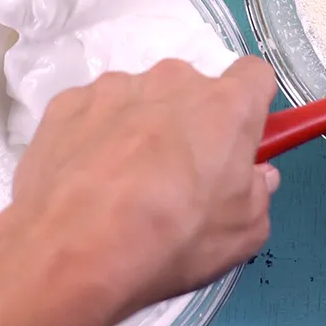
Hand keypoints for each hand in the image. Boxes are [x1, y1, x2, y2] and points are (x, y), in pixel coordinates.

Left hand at [11, 55, 278, 318]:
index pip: (254, 75)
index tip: (238, 140)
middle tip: (176, 178)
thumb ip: (257, 193)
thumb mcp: (242, 234)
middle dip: (189, 123)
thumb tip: (254, 175)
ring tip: (119, 186)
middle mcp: (173, 79)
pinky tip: (84, 180)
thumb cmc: (172, 239)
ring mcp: (115, 85)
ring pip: (140, 100)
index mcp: (226, 104)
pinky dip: (93, 136)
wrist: (73, 250)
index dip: (249, 106)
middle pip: (192, 91)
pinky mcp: (68, 100)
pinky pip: (93, 111)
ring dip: (139, 128)